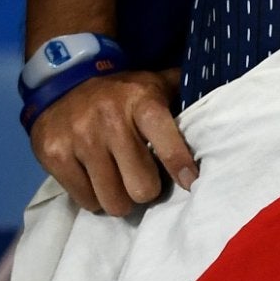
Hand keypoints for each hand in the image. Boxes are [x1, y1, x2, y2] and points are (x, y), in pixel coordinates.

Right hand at [30, 68, 196, 216]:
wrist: (63, 79)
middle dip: (143, 189)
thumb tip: (225, 103)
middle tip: (137, 176)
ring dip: (117, 196)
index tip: (190, 184)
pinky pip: (86, 201)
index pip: (168, 143)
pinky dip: (92, 195)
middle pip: (142, 188)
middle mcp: (109, 119)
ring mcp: (79, 137)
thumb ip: (184, 94)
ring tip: (115, 177)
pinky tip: (92, 175)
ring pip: (113, 201)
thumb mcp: (153, 84)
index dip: (181, 168)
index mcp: (140, 101)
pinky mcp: (54, 154)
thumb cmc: (121, 92)